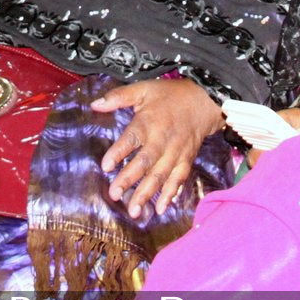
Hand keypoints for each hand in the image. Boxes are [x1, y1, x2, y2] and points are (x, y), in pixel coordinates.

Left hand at [91, 77, 224, 219]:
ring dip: (147, 194)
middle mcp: (163, 139)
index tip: (106, 166)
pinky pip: (178, 179)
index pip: (132, 138)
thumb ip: (119, 97)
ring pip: (160, 176)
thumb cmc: (170, 96)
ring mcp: (176, 152)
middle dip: (129, 179)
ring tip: (134, 211)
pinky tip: (161, 208)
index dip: (119, 152)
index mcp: (149, 121)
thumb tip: (95, 104)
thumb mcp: (144, 89)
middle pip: (145, 162)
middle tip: (114, 194)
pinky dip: (170, 194)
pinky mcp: (186, 160)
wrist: (204, 100)